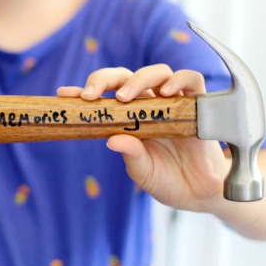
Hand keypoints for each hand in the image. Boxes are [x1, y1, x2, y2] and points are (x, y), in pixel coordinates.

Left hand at [58, 64, 228, 212]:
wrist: (201, 193)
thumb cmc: (168, 180)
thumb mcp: (144, 172)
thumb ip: (132, 155)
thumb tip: (112, 140)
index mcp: (131, 117)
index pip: (106, 95)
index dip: (85, 91)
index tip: (64, 94)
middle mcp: (150, 105)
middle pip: (127, 76)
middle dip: (106, 79)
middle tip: (92, 94)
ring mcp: (174, 102)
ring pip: (158, 72)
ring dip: (139, 78)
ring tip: (126, 96)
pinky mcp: (198, 105)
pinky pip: (192, 80)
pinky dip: (179, 80)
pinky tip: (167, 91)